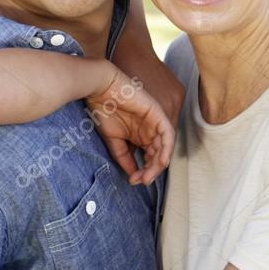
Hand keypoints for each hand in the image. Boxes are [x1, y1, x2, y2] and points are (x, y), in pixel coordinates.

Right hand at [86, 67, 173, 184]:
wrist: (100, 88)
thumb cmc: (103, 109)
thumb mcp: (112, 139)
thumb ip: (123, 156)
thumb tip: (132, 175)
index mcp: (139, 136)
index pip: (148, 158)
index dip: (143, 172)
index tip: (133, 181)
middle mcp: (149, 131)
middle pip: (157, 156)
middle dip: (151, 171)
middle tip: (141, 180)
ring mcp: (154, 123)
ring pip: (164, 148)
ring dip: (158, 164)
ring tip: (148, 175)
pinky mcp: (158, 115)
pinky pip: (168, 135)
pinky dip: (166, 149)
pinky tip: (160, 161)